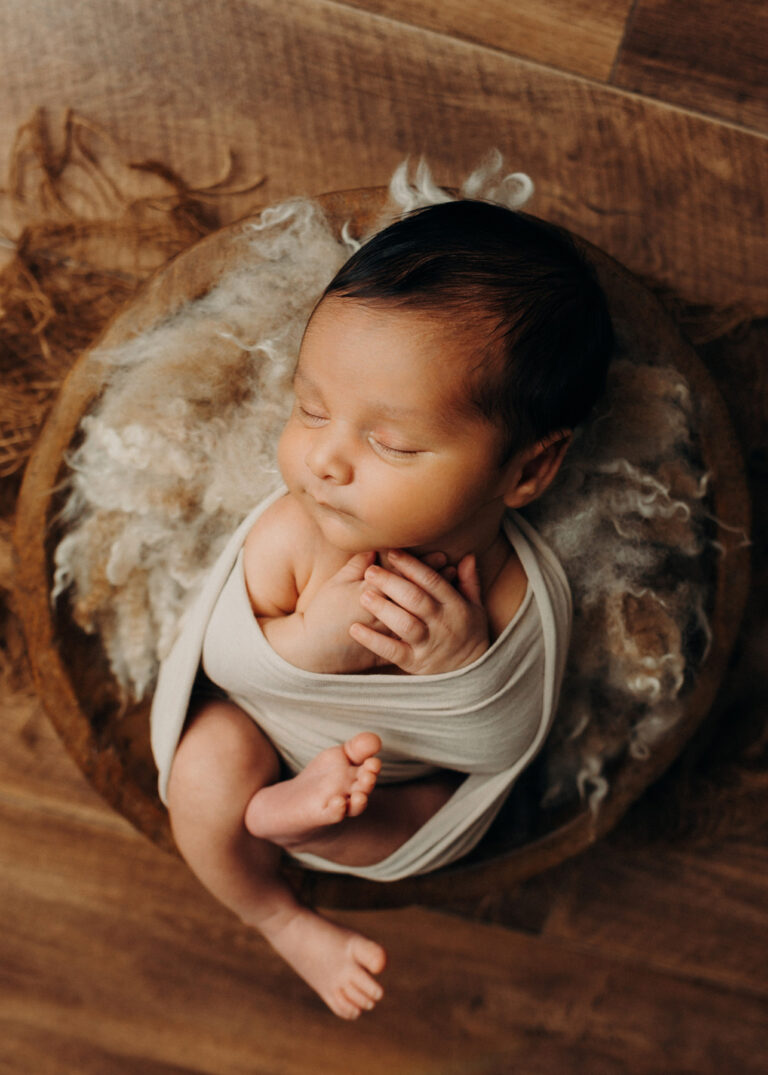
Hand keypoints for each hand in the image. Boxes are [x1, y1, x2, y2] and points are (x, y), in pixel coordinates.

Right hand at [263, 549, 451, 673]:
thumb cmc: (322, 613)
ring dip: (436, 603)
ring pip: (419, 615)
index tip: (443, 556)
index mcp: (370, 593)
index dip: (424, 566)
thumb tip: (375, 547)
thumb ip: (357, 564)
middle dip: (436, 580)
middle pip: (416, 594)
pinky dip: (428, 626)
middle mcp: (383, 613)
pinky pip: (412, 638)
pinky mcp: (387, 650)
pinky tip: (438, 619)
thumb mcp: (336, 583)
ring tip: (452, 590)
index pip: (403, 575)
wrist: (313, 650)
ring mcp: (387, 634)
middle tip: (454, 568)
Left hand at [349, 549, 488, 674]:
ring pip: (405, 624)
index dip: (412, 566)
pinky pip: (392, 651)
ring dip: (383, 609)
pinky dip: (373, 641)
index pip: (432, 581)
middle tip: (370, 571)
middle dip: (392, 583)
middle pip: (416, 599)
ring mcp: (427, 644)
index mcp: (455, 606)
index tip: (392, 553)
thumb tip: (467, 556)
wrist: (471, 673)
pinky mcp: (414, 662)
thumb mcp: (475, 607)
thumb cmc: (469, 634)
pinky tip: (355, 629)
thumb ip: (469, 581)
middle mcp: (442, 623)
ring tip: (363, 596)